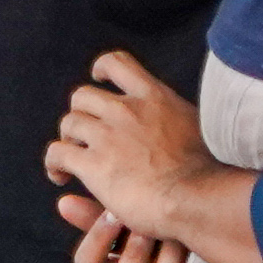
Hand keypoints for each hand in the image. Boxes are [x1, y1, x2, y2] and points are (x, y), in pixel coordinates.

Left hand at [48, 49, 226, 235]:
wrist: (197, 198)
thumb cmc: (208, 175)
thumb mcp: (200, 130)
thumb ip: (177, 120)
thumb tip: (177, 125)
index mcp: (154, 98)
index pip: (118, 64)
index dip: (101, 69)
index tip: (98, 79)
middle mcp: (127, 110)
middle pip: (83, 96)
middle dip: (81, 114)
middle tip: (86, 136)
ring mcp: (107, 135)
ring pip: (68, 123)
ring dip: (68, 139)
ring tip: (73, 158)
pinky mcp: (93, 164)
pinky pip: (57, 153)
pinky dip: (54, 164)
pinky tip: (60, 176)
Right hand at [59, 199, 191, 262]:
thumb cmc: (162, 249)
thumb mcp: (132, 233)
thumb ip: (100, 219)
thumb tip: (64, 202)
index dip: (97, 237)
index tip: (114, 211)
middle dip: (132, 250)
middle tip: (149, 222)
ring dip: (155, 261)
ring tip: (170, 233)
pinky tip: (186, 250)